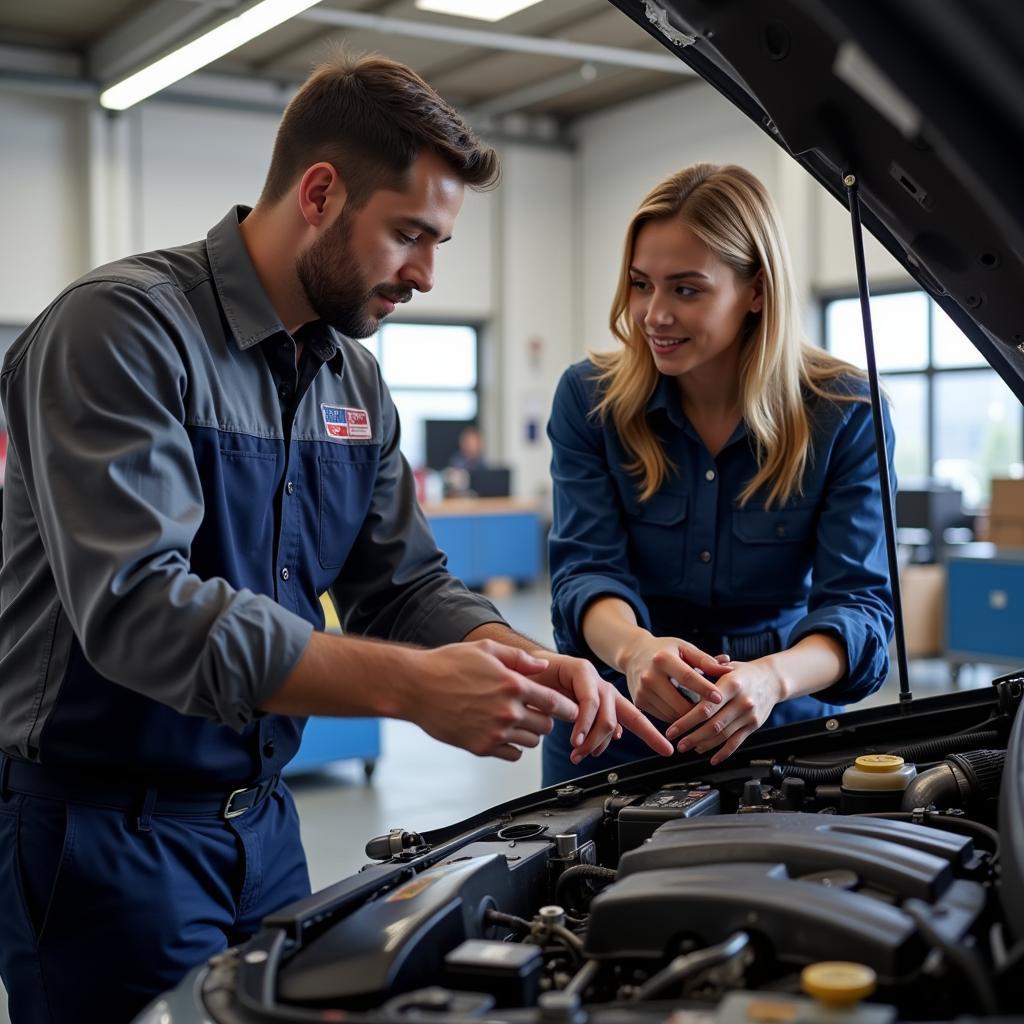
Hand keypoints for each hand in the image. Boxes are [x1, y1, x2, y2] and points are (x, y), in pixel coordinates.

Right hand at [413, 640, 578, 760]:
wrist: (417, 687)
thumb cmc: (448, 664)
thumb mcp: (486, 650)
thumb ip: (519, 658)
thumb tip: (543, 668)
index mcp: (513, 685)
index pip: (555, 703)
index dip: (568, 708)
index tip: (572, 711)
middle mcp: (508, 711)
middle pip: (546, 726)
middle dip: (545, 719)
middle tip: (536, 713)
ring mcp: (495, 732)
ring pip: (531, 742)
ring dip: (529, 733)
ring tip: (516, 721)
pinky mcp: (481, 747)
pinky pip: (512, 755)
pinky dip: (513, 747)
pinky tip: (503, 734)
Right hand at [526, 651, 673, 764]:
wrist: (519, 669)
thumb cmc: (542, 692)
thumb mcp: (569, 716)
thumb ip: (590, 726)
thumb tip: (610, 739)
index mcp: (605, 699)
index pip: (634, 718)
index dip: (652, 735)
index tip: (668, 751)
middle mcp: (603, 687)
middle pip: (621, 720)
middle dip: (603, 745)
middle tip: (584, 757)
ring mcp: (593, 677)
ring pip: (607, 716)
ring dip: (591, 739)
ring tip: (577, 751)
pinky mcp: (580, 668)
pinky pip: (589, 703)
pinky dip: (583, 725)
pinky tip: (575, 738)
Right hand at [620, 634, 728, 723]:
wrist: (634, 653)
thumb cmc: (665, 650)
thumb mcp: (684, 648)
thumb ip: (706, 660)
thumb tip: (729, 669)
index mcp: (662, 659)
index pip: (687, 677)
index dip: (705, 689)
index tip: (721, 698)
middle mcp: (649, 676)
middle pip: (680, 703)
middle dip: (700, 710)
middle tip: (716, 712)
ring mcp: (642, 691)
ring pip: (673, 714)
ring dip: (690, 716)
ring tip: (702, 712)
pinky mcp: (640, 702)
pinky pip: (665, 717)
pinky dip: (678, 716)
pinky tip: (686, 711)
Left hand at [666, 657, 784, 764]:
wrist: (772, 679)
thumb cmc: (743, 672)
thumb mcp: (725, 666)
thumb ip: (704, 673)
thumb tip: (679, 680)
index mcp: (732, 684)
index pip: (706, 707)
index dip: (687, 720)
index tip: (672, 729)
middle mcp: (742, 701)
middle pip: (714, 725)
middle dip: (693, 737)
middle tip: (678, 743)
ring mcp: (749, 715)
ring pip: (723, 736)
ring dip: (704, 745)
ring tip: (689, 748)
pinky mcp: (754, 726)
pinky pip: (737, 742)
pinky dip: (724, 753)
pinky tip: (712, 758)